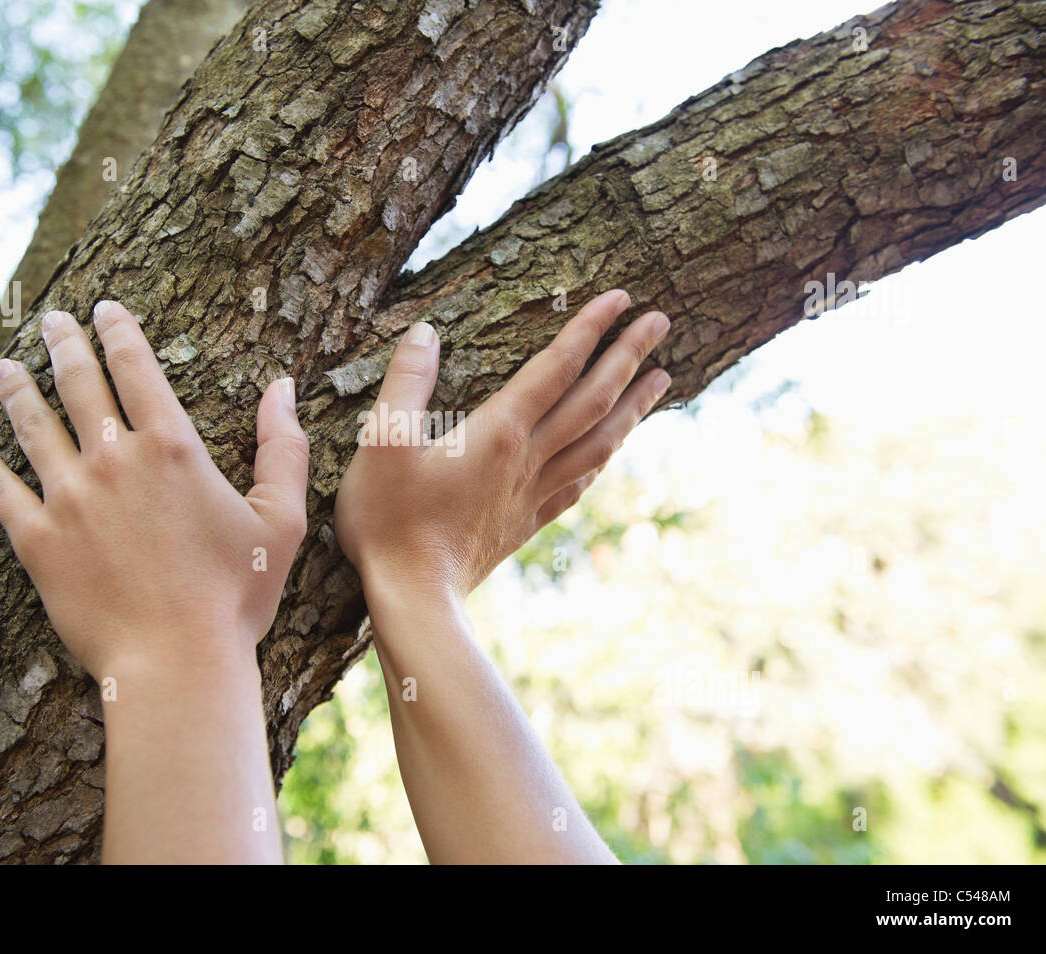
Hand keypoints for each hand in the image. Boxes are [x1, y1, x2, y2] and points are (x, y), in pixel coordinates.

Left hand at [0, 300, 308, 680]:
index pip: (137, 368)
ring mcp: (68, 499)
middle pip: (78, 384)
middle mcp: (114, 460)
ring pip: (32, 427)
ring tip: (3, 365)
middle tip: (49, 318)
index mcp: (172, 448)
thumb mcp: (281, 520)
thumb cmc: (236, 596)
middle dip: (63, 343)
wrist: (177, 663)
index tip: (104, 307)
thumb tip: (282, 388)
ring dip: (16, 390)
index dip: (119, 331)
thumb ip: (283, 448)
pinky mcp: (37, 542)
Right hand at [335, 289, 669, 598]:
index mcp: (499, 432)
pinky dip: (604, 455)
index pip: (556, 367)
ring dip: (633, 406)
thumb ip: (406, 383)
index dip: (590, 328)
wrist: (414, 597)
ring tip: (662, 379)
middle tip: (661, 321)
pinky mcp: (526, 522)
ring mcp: (532, 493)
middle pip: (593, 399)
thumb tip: (425, 332)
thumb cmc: (389, 521)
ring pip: (598, 441)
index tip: (621, 297)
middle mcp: (528, 459)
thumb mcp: (383, 443)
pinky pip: (579, 481)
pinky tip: (612, 449)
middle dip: (629, 355)